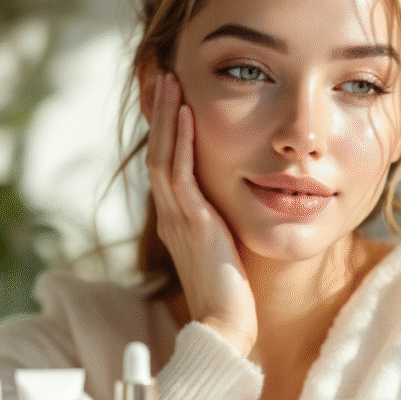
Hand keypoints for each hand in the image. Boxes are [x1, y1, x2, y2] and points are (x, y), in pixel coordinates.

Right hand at [145, 71, 256, 356]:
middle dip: (157, 108)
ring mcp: (177, 217)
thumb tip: (244, 198)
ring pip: (163, 154)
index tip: (169, 90)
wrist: (227, 329)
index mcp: (179, 218)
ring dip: (165, 113)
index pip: (166, 159)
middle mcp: (171, 214)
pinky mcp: (190, 223)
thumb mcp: (228, 248)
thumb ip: (226, 222)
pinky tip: (187, 111)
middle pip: (156, 148)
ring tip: (168, 76)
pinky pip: (179, 173)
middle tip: (158, 70)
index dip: (165, 124)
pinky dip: (180, 139)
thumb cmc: (234, 297)